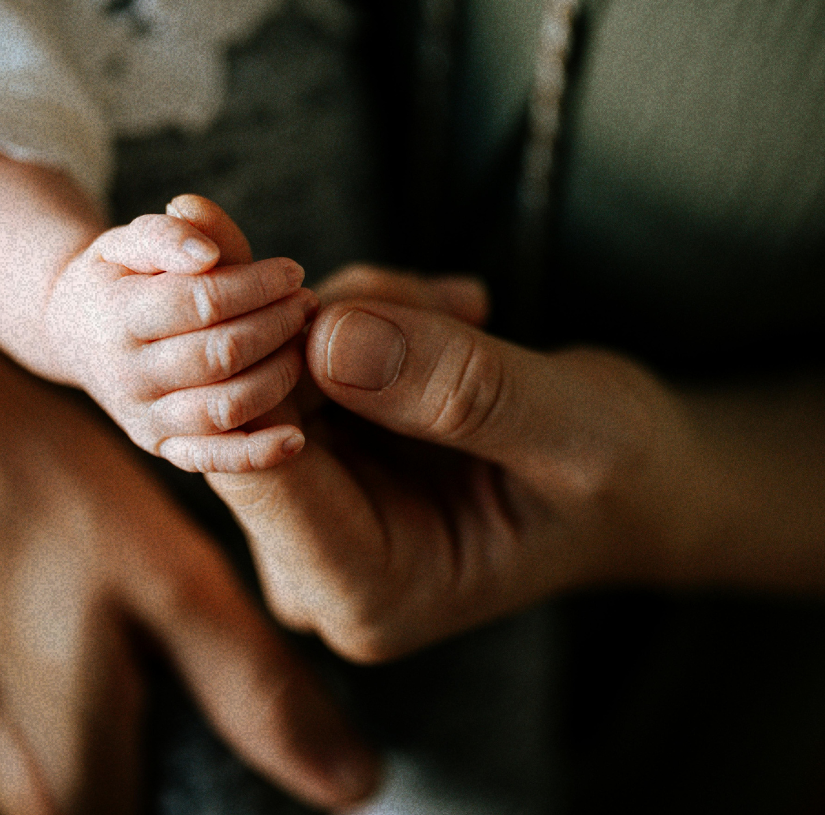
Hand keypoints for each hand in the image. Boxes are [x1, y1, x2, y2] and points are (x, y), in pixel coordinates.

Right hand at [0, 340, 378, 813]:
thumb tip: (354, 784)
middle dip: (100, 727)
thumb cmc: (45, 491)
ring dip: (33, 705)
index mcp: (51, 774)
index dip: (159, 752)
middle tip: (101, 622)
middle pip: (64, 794)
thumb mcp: (170, 581)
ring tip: (43, 596)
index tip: (156, 686)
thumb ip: (258, 695)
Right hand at [43, 202, 316, 472]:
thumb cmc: (118, 276)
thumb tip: (208, 255)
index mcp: (117, 317)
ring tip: (302, 340)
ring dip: (280, 374)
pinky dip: (259, 454)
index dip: (257, 285)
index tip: (292, 271)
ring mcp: (144, 418)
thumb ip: (167, 235)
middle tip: (306, 301)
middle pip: (221, 354)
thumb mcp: (129, 241)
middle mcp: (126, 375)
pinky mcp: (162, 447)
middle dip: (277, 324)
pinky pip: (214, 460)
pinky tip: (297, 436)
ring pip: (226, 407)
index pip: (202, 302)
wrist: (75, 332)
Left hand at [207, 270, 699, 662]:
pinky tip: (449, 310)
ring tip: (466, 310)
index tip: (309, 292)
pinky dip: (366, 306)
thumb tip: (328, 338)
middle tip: (449, 301)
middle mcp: (316, 559)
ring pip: (273, 359)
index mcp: (369, 595)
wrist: (635, 476)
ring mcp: (312, 498)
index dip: (265, 367)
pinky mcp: (321, 442)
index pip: (258, 472)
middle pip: (251, 405)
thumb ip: (464, 393)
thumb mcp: (578, 432)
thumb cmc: (626, 478)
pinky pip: (302, 346)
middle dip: (332, 321)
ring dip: (363, 305)